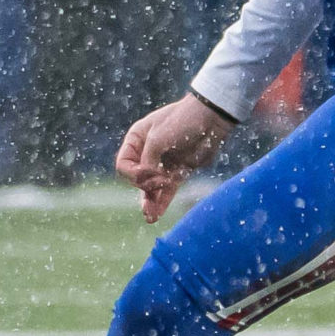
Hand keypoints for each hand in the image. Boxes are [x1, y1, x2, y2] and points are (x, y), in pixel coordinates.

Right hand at [116, 92, 234, 223]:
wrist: (211, 119)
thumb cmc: (181, 121)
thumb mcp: (157, 139)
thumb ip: (148, 162)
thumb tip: (145, 183)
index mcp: (137, 139)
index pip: (123, 164)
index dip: (133, 173)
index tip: (149, 171)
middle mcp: (147, 152)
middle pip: (137, 178)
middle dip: (146, 185)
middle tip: (161, 182)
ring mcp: (162, 163)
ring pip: (151, 188)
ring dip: (150, 201)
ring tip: (150, 217)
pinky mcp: (178, 172)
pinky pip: (166, 191)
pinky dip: (161, 202)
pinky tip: (156, 215)